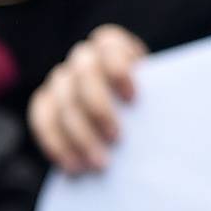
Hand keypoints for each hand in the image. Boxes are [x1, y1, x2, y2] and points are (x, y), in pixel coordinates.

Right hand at [28, 24, 146, 172]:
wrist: (125, 121)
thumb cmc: (145, 105)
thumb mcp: (154, 96)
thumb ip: (155, 98)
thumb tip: (168, 116)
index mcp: (112, 47)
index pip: (108, 44)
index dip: (118, 67)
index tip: (134, 98)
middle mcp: (83, 59)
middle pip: (84, 74)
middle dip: (100, 108)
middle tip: (117, 139)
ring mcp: (61, 79)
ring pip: (63, 101)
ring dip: (80, 136)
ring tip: (99, 164)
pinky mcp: (45, 102)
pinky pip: (42, 120)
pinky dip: (56, 144)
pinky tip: (73, 166)